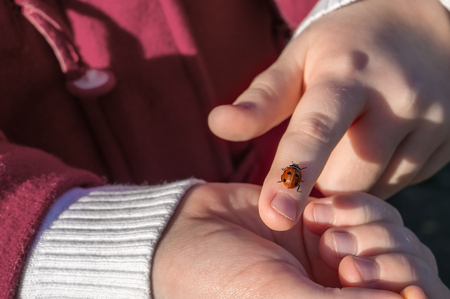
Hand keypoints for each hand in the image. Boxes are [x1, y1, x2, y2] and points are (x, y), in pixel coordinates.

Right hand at [151, 183, 431, 297]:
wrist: (184, 235)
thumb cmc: (220, 282)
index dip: (411, 292)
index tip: (359, 278)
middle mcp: (343, 293)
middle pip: (413, 275)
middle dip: (384, 261)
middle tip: (339, 258)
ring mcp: (338, 256)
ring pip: (396, 239)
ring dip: (367, 230)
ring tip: (320, 231)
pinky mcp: (328, 220)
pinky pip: (374, 210)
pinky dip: (356, 207)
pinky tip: (317, 211)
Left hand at [208, 0, 449, 229]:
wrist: (424, 29)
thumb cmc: (348, 48)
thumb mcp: (301, 59)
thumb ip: (262, 99)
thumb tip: (218, 125)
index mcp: (347, 76)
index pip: (315, 132)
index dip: (292, 176)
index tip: (274, 215)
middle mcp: (395, 100)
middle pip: (347, 179)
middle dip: (322, 185)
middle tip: (314, 161)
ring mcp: (431, 123)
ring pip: (377, 188)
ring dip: (354, 179)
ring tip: (354, 138)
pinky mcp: (449, 142)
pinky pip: (402, 182)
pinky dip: (381, 175)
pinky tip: (379, 143)